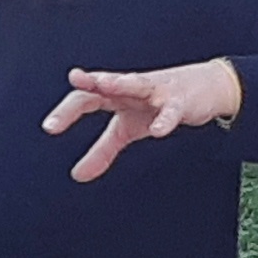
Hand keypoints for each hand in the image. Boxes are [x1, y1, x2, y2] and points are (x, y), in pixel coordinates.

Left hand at [46, 59, 242, 179]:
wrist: (207, 87)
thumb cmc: (158, 103)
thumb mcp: (128, 129)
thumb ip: (102, 150)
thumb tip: (76, 175)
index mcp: (115, 96)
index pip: (86, 98)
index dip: (68, 111)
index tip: (49, 126)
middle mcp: (131, 88)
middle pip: (106, 85)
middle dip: (90, 85)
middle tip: (75, 82)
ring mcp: (157, 91)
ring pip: (137, 83)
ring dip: (120, 83)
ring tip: (105, 85)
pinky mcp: (180, 100)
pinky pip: (171, 109)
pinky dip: (165, 119)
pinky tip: (158, 130)